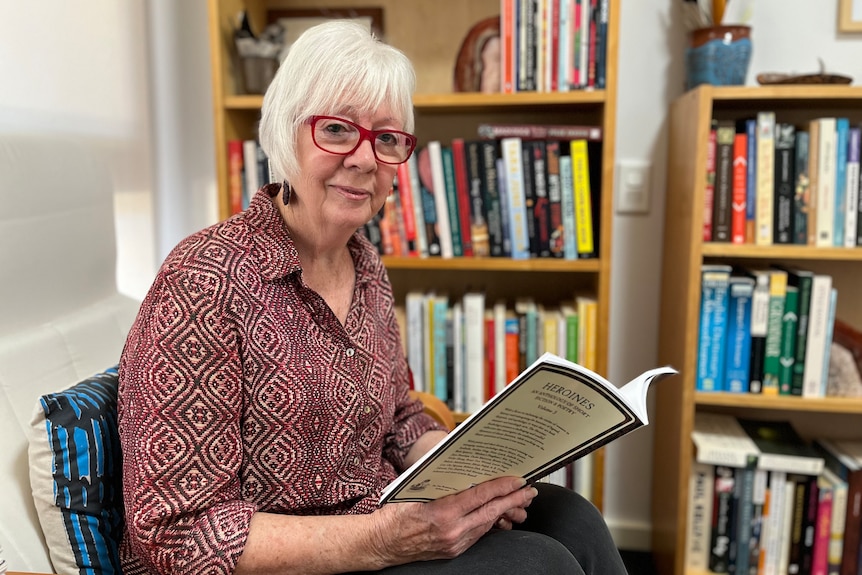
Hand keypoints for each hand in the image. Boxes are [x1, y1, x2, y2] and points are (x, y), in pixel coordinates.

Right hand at [366, 477, 537, 566]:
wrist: (381, 543)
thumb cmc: (394, 512)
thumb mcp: (416, 489)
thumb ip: (441, 482)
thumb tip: (465, 469)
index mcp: (442, 513)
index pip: (480, 496)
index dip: (502, 487)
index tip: (517, 480)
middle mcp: (452, 531)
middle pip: (490, 512)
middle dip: (513, 501)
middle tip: (530, 491)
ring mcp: (454, 543)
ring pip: (487, 524)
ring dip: (504, 511)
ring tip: (518, 501)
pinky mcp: (453, 551)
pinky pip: (477, 534)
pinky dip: (488, 521)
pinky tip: (496, 514)